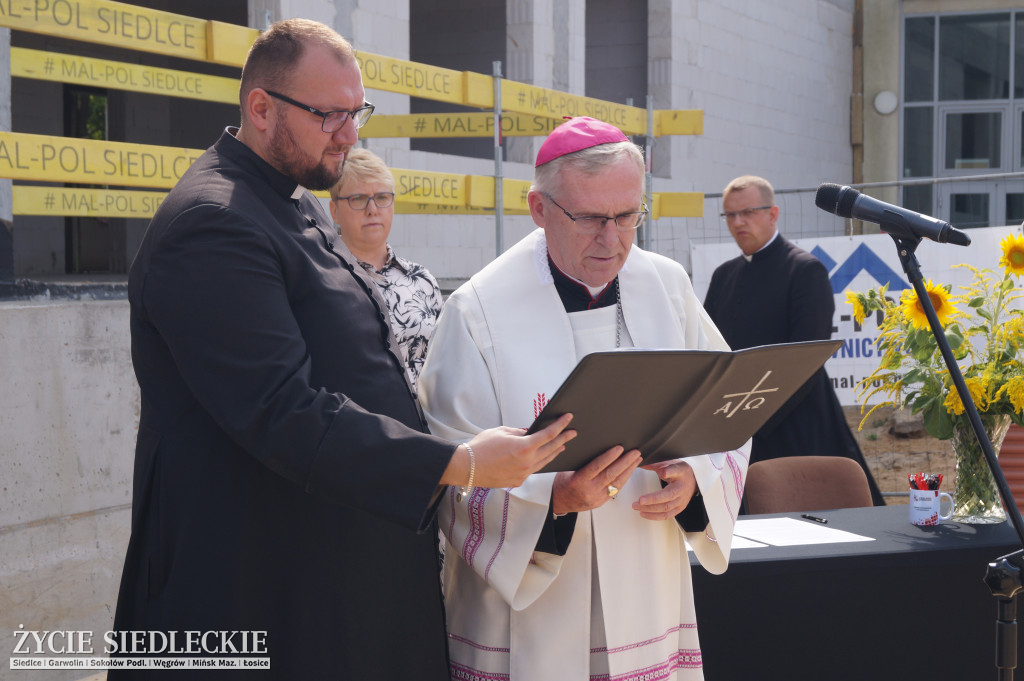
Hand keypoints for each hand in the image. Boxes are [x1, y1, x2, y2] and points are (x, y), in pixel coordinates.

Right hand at [441, 414, 575, 488]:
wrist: (467, 467)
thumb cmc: (481, 447)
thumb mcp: (501, 431)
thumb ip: (519, 432)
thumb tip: (530, 433)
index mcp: (524, 447)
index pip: (549, 434)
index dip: (561, 425)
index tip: (568, 419)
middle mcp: (527, 462)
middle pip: (552, 449)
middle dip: (564, 439)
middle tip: (573, 432)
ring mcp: (523, 474)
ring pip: (545, 462)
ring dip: (555, 452)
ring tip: (562, 445)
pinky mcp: (517, 481)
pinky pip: (533, 470)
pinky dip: (540, 462)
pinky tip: (543, 458)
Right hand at [551, 446, 641, 514]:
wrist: (559, 502)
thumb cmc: (562, 483)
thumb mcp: (568, 469)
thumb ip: (583, 462)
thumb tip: (599, 448)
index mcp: (579, 481)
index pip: (598, 466)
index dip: (610, 456)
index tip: (620, 448)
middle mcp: (589, 491)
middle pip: (611, 475)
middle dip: (625, 462)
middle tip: (635, 452)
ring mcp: (597, 498)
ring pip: (617, 483)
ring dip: (629, 470)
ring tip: (637, 460)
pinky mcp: (602, 502)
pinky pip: (616, 489)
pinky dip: (624, 479)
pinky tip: (629, 471)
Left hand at [632, 461, 696, 520]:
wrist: (692, 481)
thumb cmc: (679, 471)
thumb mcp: (670, 462)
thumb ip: (657, 463)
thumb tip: (642, 462)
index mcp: (681, 474)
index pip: (675, 471)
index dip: (668, 471)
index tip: (662, 472)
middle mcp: (682, 489)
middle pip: (668, 496)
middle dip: (652, 499)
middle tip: (639, 500)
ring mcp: (681, 501)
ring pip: (665, 508)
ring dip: (649, 509)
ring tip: (636, 506)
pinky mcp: (678, 509)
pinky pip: (666, 515)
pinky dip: (654, 516)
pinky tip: (643, 513)